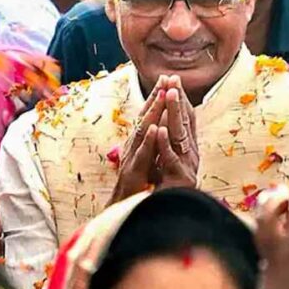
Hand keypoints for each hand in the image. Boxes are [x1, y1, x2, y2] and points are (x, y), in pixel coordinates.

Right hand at [108, 77, 167, 204]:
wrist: (121, 211)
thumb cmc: (135, 187)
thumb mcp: (146, 162)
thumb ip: (151, 145)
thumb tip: (159, 126)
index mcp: (138, 143)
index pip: (148, 116)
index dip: (157, 98)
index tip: (167, 79)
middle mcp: (133, 146)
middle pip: (145, 117)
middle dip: (155, 97)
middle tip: (165, 78)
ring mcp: (132, 158)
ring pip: (143, 131)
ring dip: (152, 112)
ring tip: (161, 94)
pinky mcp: (133, 173)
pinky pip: (142, 155)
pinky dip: (148, 141)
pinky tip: (154, 129)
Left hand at [155, 76, 198, 188]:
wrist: (173, 218)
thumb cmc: (169, 193)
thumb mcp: (169, 166)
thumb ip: (171, 148)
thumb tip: (166, 127)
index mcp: (187, 150)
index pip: (185, 120)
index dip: (180, 100)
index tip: (173, 81)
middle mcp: (190, 156)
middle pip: (184, 123)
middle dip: (178, 100)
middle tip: (174, 79)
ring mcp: (186, 167)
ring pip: (179, 136)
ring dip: (174, 113)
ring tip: (170, 93)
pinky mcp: (178, 180)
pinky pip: (170, 159)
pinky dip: (164, 144)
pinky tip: (159, 130)